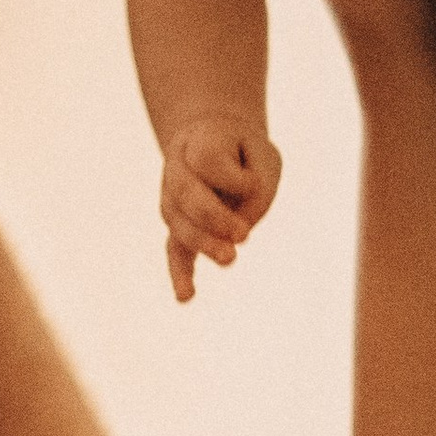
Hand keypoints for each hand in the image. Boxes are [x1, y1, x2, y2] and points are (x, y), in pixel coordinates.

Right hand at [161, 120, 279, 302]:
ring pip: (179, 223)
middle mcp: (177, 167)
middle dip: (213, 217)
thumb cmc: (245, 152)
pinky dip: (180, 273)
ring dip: (203, 242)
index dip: (234, 176)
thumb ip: (257, 189)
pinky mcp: (178, 225)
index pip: (207, 158)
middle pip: (185, 192)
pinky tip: (186, 297)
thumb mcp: (264, 156)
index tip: (255, 180)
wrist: (215, 145)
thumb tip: (238, 232)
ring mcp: (171, 198)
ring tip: (230, 259)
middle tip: (244, 235)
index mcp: (198, 139)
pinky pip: (174, 250)